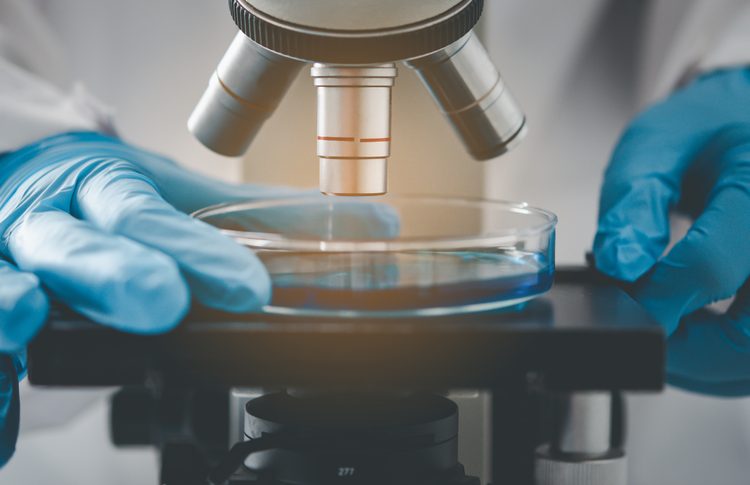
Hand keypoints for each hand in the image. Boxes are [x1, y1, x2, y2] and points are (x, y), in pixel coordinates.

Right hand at [0, 131, 397, 464]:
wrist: (11, 182)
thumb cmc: (101, 197)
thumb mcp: (177, 195)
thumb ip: (266, 218)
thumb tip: (375, 227)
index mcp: (105, 191)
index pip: (152, 217)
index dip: (197, 251)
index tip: (249, 288)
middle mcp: (51, 224)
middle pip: (76, 243)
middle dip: (113, 271)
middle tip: (159, 302)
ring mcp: (4, 262)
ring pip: (1, 279)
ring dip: (10, 300)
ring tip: (24, 320)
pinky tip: (2, 416)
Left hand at [594, 68, 749, 395]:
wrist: (747, 121)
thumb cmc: (710, 126)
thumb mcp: (658, 142)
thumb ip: (635, 200)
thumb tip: (621, 262)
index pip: (711, 264)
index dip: (655, 296)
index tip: (622, 303)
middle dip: (689, 350)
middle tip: (645, 332)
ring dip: (712, 362)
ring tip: (669, 331)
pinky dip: (729, 355)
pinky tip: (698, 333)